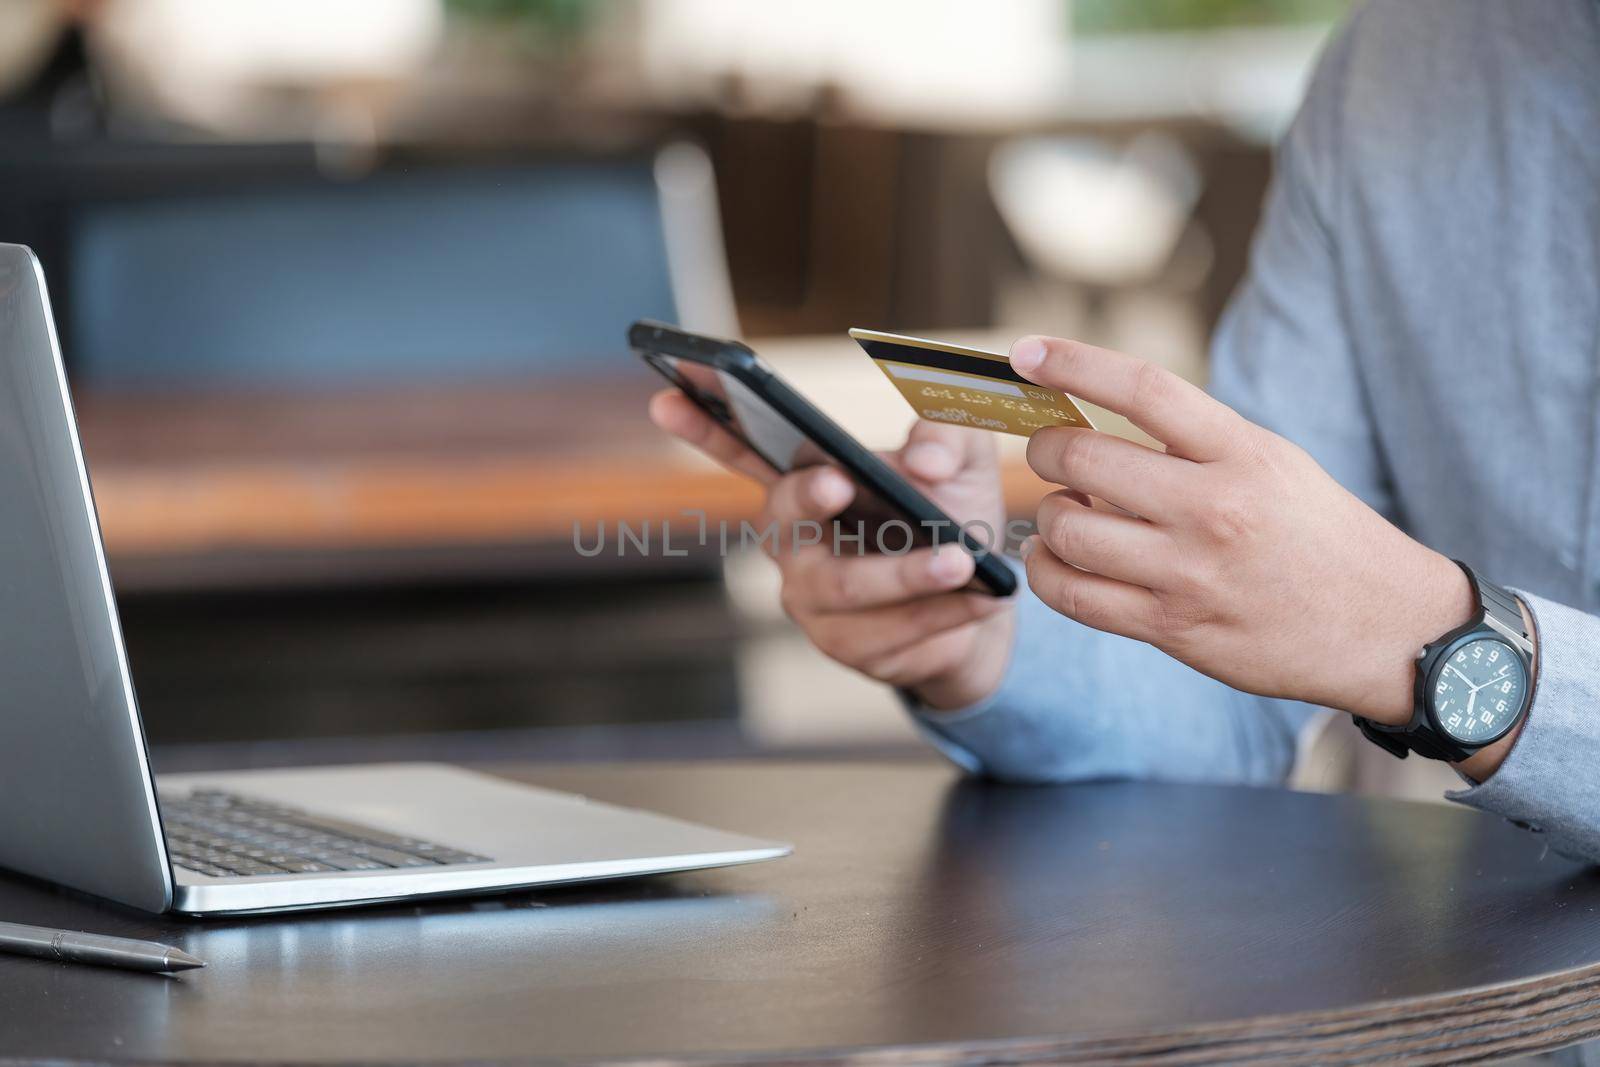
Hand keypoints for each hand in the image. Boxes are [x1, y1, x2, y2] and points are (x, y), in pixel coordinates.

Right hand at [649, 390, 1014, 709]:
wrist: (984, 600)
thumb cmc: (957, 513)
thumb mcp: (964, 459)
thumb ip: (949, 435)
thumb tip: (923, 460)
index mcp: (806, 482)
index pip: (740, 449)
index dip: (701, 424)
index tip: (666, 396)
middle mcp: (793, 541)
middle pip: (783, 520)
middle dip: (807, 498)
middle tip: (842, 481)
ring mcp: (812, 600)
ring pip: (844, 588)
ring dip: (906, 574)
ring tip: (962, 561)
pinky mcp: (846, 648)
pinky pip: (884, 634)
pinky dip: (939, 614)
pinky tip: (981, 600)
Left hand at [1008, 334, 1478, 733]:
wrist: (1384, 628)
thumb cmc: (1320, 536)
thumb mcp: (1274, 462)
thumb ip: (1195, 441)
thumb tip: (1096, 414)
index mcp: (1242, 453)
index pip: (1144, 388)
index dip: (1074, 363)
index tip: (1027, 353)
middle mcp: (1213, 509)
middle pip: (1083, 459)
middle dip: (1046, 449)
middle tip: (1050, 451)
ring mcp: (1189, 573)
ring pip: (1066, 530)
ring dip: (1047, 515)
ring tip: (1067, 513)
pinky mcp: (1172, 628)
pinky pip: (1073, 596)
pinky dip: (1046, 572)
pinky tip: (1056, 560)